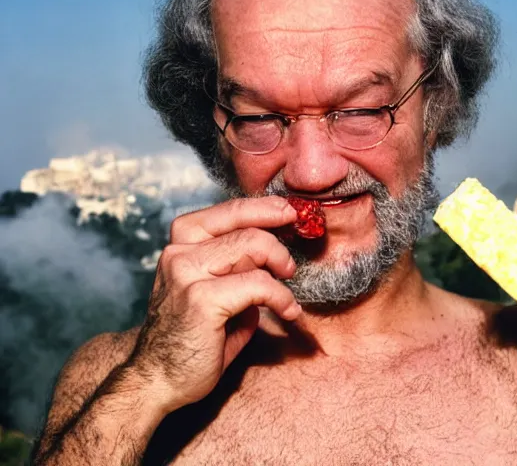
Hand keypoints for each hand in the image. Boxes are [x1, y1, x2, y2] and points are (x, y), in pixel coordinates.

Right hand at [129, 196, 299, 413]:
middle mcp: (180, 252)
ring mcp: (187, 274)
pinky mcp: (202, 300)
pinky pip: (258, 284)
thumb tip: (278, 254)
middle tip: (289, 266)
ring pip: (252, 246)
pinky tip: (288, 311)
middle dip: (277, 242)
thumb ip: (241, 267)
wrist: (158, 379)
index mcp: (182, 244)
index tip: (289, 213)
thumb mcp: (218, 289)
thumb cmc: (194, 335)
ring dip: (280, 265)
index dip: (264, 208)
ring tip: (287, 286)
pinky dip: (281, 297)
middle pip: (244, 226)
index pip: (228, 211)